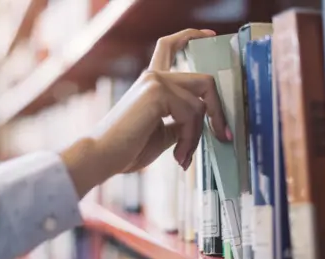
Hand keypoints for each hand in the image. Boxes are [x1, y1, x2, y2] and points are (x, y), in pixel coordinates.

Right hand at [61, 29, 231, 196]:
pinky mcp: (157, 92)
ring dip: (198, 135)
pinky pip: (192, 113)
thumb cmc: (128, 148)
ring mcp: (155, 81)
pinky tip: (178, 155)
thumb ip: (182, 122)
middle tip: (222, 135)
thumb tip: (206, 124)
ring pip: (201, 103)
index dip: (192, 36)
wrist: (102, 157)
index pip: (170, 46)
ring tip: (183, 156)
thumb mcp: (164, 133)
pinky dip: (191, 138)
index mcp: (152, 82)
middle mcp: (154, 76)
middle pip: (204, 80)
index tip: (210, 35)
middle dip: (218, 111)